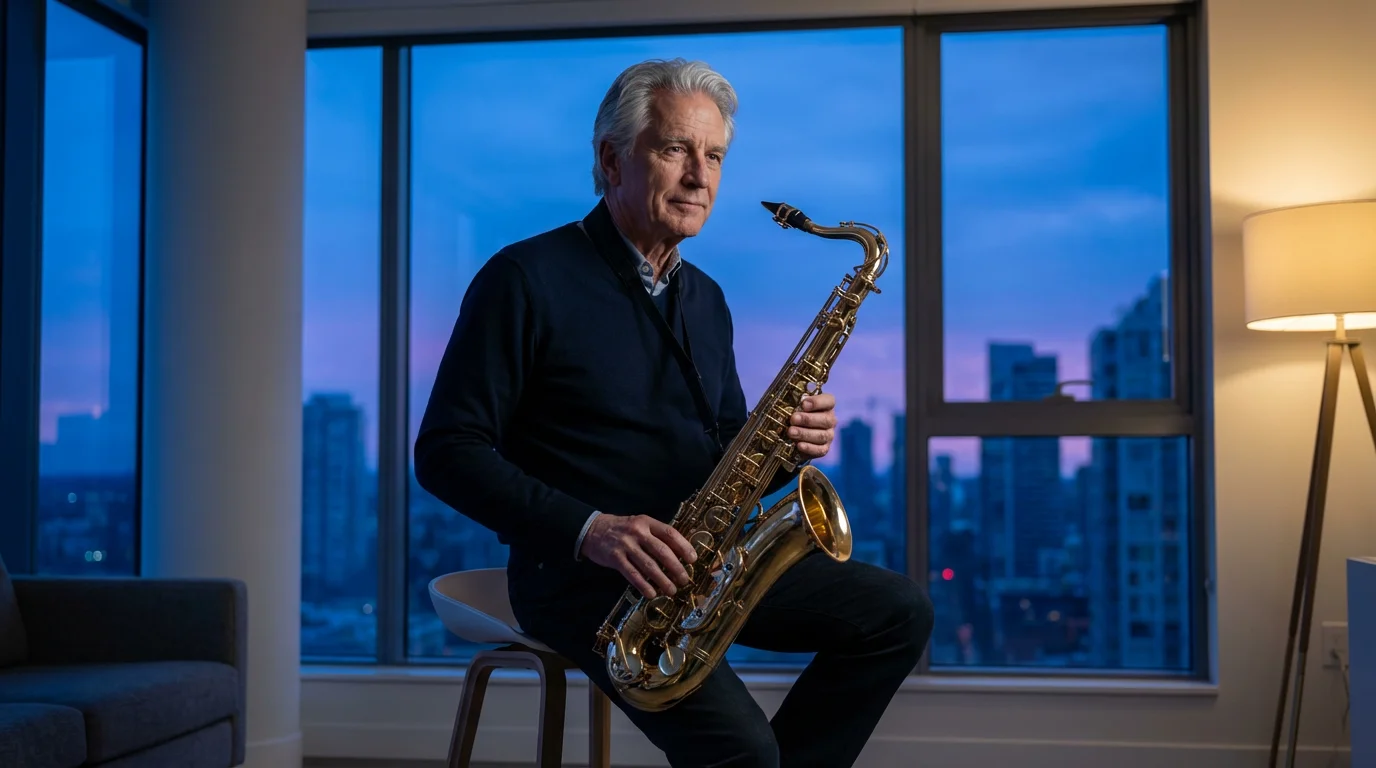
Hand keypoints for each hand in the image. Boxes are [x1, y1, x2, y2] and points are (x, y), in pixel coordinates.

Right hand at [579, 514, 697, 598]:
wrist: (592, 529)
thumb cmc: (622, 529)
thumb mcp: (639, 525)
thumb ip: (656, 536)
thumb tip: (679, 554)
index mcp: (646, 522)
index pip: (669, 533)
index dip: (683, 546)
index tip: (692, 560)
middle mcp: (637, 532)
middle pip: (661, 551)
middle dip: (676, 567)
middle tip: (685, 579)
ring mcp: (625, 545)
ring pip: (648, 565)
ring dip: (662, 580)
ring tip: (672, 590)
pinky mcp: (615, 558)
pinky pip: (632, 574)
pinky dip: (643, 586)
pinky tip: (651, 594)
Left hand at [789, 392, 836, 459]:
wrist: (795, 436)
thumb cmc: (795, 414)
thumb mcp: (794, 405)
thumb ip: (793, 401)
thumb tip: (784, 401)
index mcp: (826, 406)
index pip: (829, 401)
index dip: (817, 402)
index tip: (803, 404)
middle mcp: (830, 420)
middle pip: (826, 420)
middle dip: (808, 419)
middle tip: (793, 419)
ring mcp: (829, 435)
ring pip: (822, 435)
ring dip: (805, 434)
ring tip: (790, 432)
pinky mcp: (824, 448)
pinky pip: (820, 450)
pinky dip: (809, 448)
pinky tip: (799, 445)